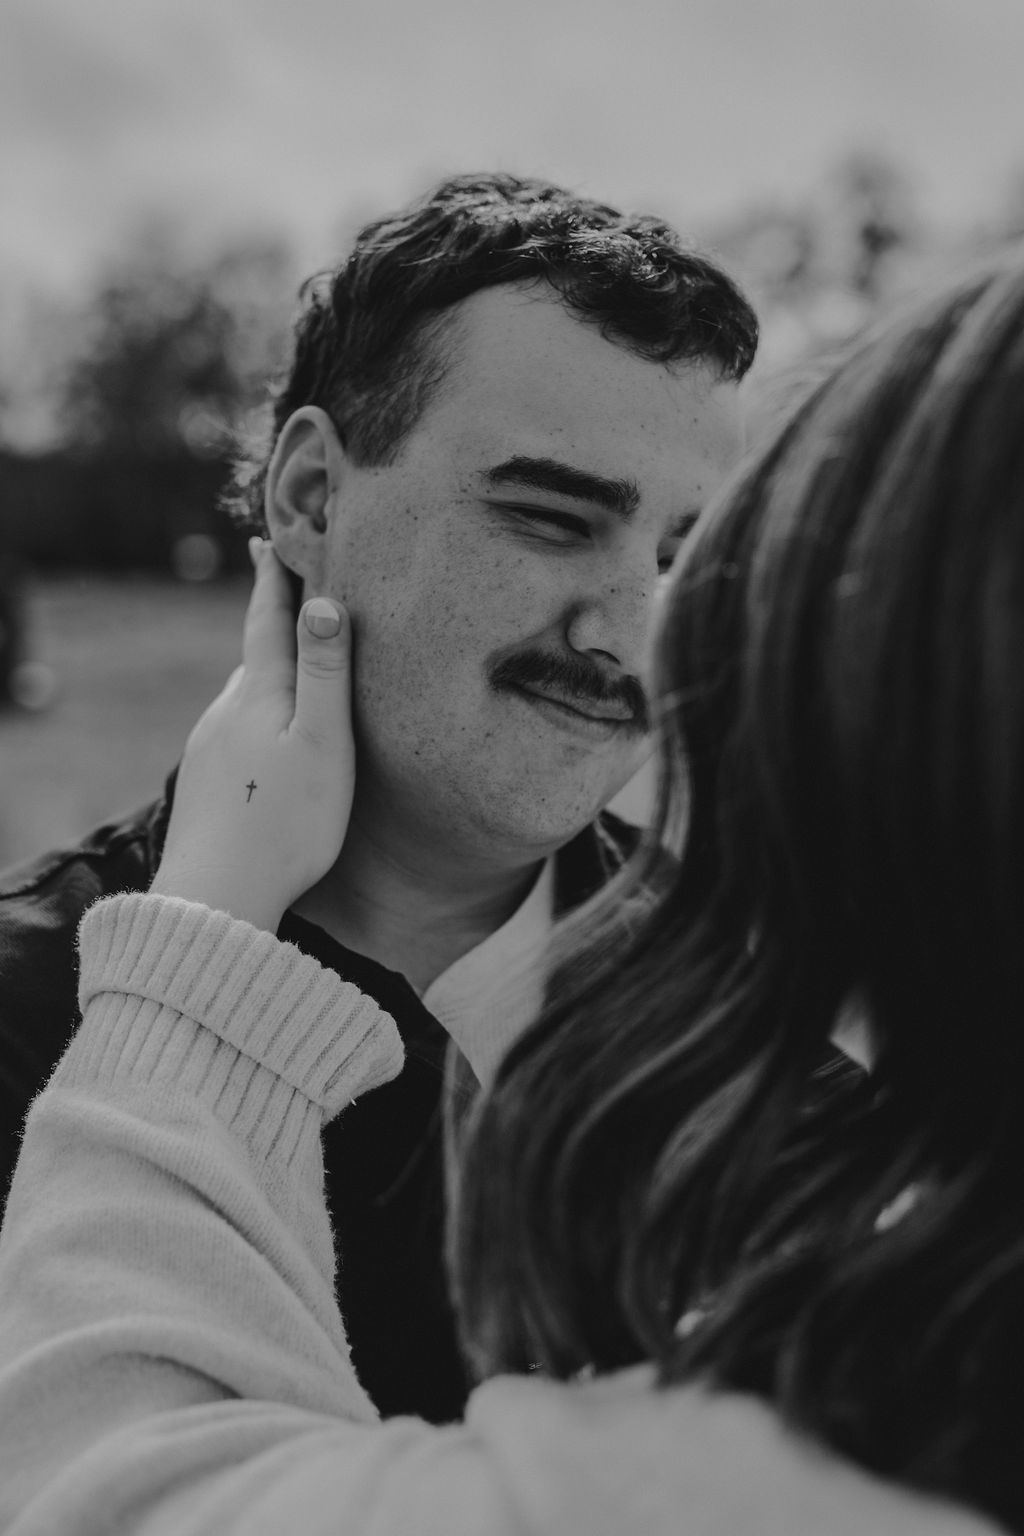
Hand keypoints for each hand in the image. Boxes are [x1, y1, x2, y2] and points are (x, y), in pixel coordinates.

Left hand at [151, 540, 353, 931]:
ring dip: (269, 674)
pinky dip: (259, 716)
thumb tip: (324, 600)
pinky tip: (270, 739)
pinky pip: (236, 730)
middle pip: (256, 655)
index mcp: (258, 694)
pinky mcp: (206, 783)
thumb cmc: (285, 825)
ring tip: (294, 665)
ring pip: (245, 695)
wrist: (216, 899)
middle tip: (294, 592)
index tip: (270, 536)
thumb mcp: (321, 744)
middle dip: (275, 623)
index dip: (274, 577)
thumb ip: (325, 674)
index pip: (266, 619)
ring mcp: (209, 748)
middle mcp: (226, 712)